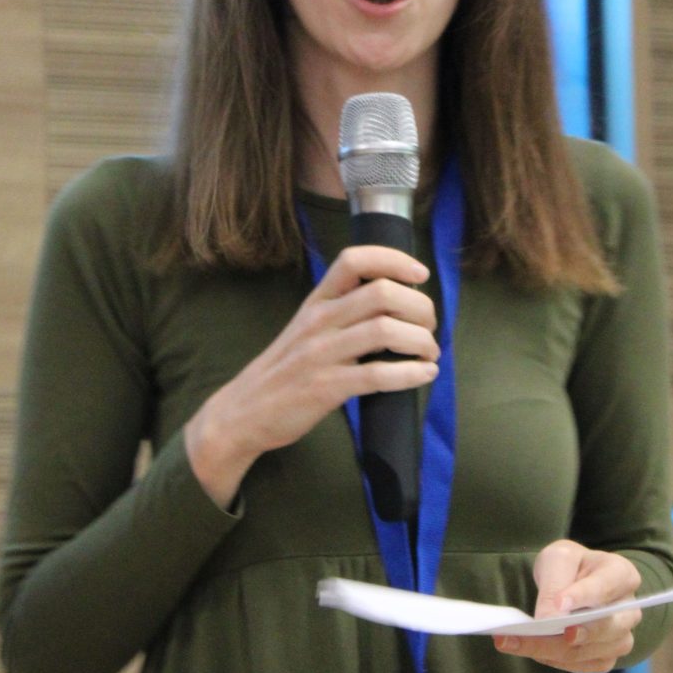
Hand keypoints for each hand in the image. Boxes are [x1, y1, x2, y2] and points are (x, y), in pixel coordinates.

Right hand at [185, 244, 438, 506]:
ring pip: (384, 329)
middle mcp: (318, 321)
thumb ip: (342, 314)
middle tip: (429, 327)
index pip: (354, 260)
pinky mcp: (325, 388)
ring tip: (430, 353)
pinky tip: (424, 374)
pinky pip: (377, 375)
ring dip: (420, 340)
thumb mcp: (307, 330)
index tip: (420, 275)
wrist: (243, 413)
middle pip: (381, 293)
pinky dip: (410, 373)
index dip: (393, 259)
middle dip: (420, 307)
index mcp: (316, 302)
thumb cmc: (285, 371)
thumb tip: (396, 306)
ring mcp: (321, 354)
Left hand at [492, 540, 642, 672]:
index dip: (583, 596)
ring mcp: (621, 636)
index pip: (606, 586)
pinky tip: (534, 651)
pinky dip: (557, 661)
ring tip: (516, 642)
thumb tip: (549, 619)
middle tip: (535, 631)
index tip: (560, 604)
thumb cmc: (569, 567)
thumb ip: (555, 585)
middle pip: (604, 627)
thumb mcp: (558, 559)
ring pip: (593, 652)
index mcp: (622, 574)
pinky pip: (585, 666)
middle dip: (567, 633)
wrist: (572, 581)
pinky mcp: (606, 657)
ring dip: (553, 650)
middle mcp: (629, 609)